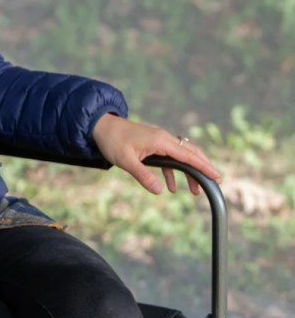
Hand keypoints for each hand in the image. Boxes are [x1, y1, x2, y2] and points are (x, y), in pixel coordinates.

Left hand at [92, 114, 221, 194]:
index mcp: (161, 141)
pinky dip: (173, 172)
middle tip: (214, 183)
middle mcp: (164, 139)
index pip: (188, 155)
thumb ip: (143, 176)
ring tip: (195, 190)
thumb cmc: (112, 141)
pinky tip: (171, 187)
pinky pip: (169, 159)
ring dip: (189, 172)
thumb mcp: (126, 161)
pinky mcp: (153, 144)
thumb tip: (158, 191)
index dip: (203, 167)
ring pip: (181, 156)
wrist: (100, 126)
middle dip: (202, 169)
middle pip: (190, 153)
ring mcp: (159, 141)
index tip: (216, 176)